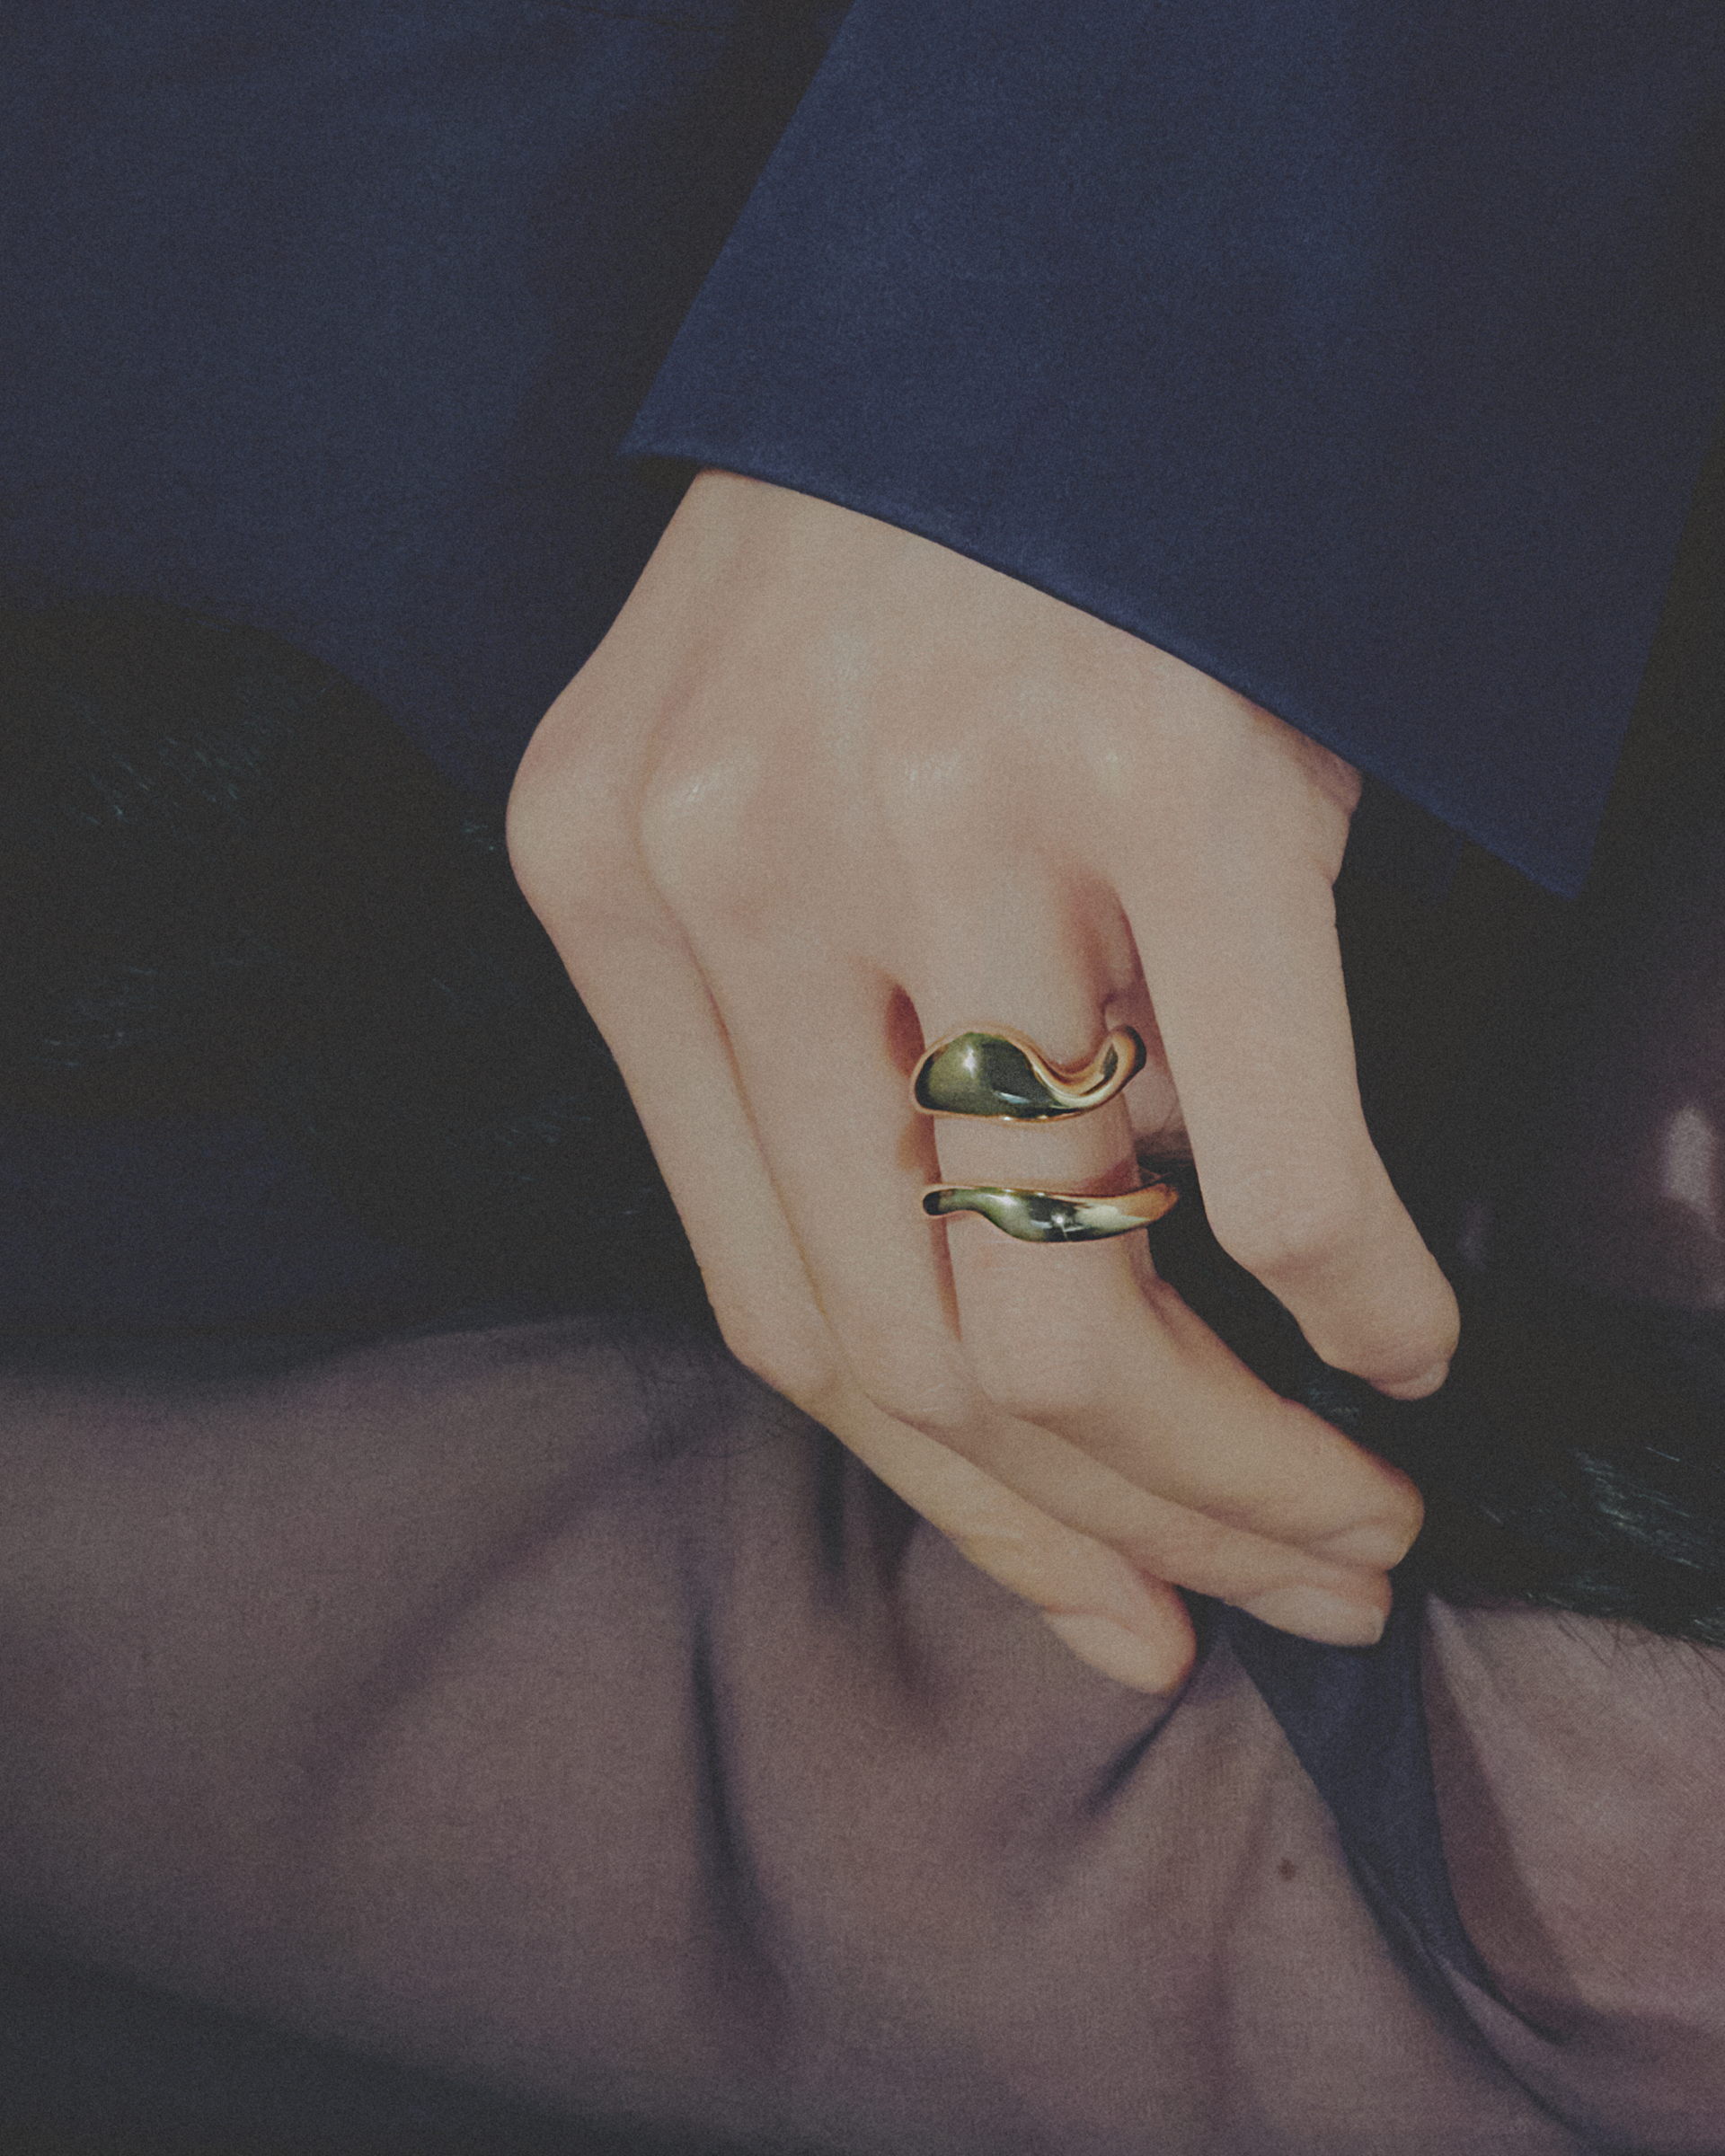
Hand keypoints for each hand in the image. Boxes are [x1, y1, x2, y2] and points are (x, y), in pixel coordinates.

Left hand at [508, 474, 1455, 1690]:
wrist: (1043, 269)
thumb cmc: (916, 551)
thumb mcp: (786, 794)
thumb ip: (839, 1052)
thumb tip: (1049, 1305)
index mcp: (612, 893)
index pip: (775, 1311)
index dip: (956, 1512)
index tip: (1103, 1605)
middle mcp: (739, 874)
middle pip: (910, 1353)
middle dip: (1113, 1534)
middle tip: (1272, 1597)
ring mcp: (945, 824)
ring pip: (1063, 1307)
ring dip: (1237, 1470)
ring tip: (1348, 1523)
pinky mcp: (1170, 776)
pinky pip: (1274, 1159)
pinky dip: (1358, 1292)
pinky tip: (1409, 1336)